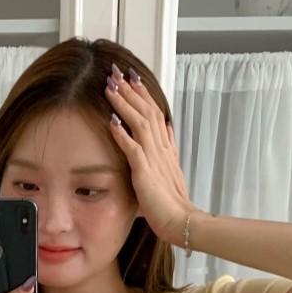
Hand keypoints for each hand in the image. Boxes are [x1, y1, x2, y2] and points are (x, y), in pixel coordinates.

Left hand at [105, 63, 202, 245]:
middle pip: (147, 110)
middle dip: (131, 89)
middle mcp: (161, 148)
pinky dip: (122, 134)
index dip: (143, 94)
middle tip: (117, 70)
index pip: (155, 112)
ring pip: (140, 123)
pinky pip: (133, 149)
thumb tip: (167, 129)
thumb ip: (167, 150)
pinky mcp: (145, 173)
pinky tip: (111, 121)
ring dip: (124, 104)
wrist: (181, 222)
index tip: (132, 78)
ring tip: (110, 87)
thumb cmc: (172, 204)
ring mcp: (154, 159)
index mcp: (165, 148)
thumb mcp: (170, 171)